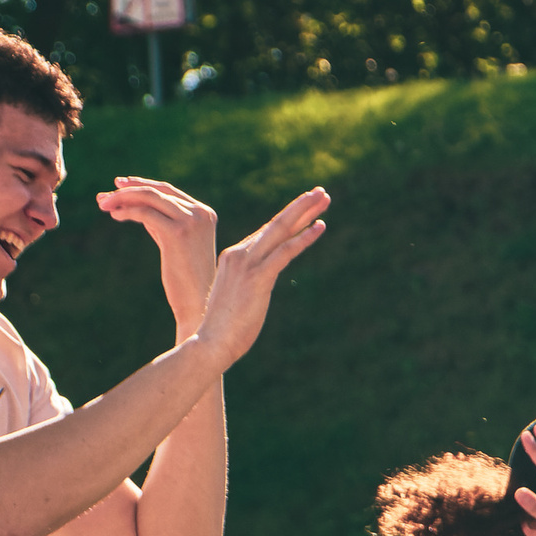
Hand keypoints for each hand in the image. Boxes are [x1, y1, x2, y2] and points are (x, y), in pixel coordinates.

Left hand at [98, 176, 218, 332]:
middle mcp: (200, 214)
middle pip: (157, 191)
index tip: (119, 185)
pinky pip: (145, 213)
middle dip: (128, 189)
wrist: (199, 303)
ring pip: (150, 197)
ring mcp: (190, 222)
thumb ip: (162, 222)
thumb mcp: (175, 244)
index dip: (142, 184)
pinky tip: (115, 215)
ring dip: (123, 198)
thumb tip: (134, 206)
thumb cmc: (186, 279)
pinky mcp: (178, 233)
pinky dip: (127, 211)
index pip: (168, 190)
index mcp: (205, 213)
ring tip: (103, 204)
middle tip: (105, 194)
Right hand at [194, 187, 331, 369]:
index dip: (289, 219)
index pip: (267, 233)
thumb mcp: (238, 299)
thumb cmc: (224, 330)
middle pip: (276, 224)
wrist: (211, 343)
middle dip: (301, 206)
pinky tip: (320, 227)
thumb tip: (258, 287)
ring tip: (325, 198)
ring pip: (281, 230)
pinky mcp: (258, 278)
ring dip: (305, 213)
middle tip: (321, 191)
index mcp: (234, 257)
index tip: (307, 207)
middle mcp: (240, 255)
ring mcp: (248, 264)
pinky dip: (304, 238)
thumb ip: (250, 285)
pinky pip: (285, 252)